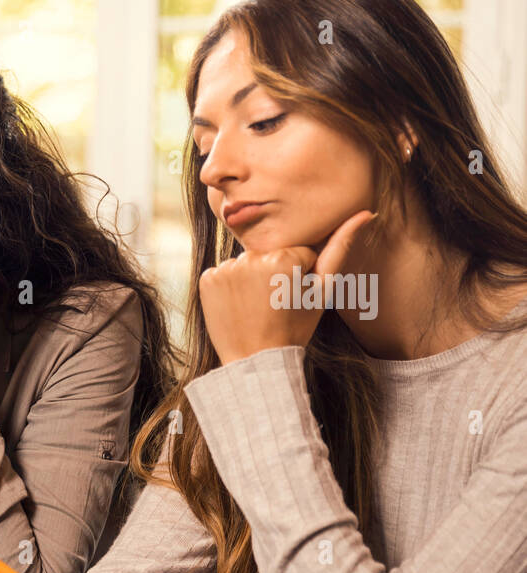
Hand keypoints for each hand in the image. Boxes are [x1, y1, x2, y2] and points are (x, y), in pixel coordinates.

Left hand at [199, 210, 376, 364]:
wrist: (255, 360)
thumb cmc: (294, 327)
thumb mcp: (323, 291)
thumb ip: (341, 248)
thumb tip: (366, 212)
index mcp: (283, 258)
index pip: (297, 254)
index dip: (299, 276)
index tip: (292, 298)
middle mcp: (252, 257)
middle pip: (270, 256)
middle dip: (274, 275)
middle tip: (273, 304)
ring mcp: (226, 268)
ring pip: (246, 264)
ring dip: (251, 279)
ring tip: (255, 306)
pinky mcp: (206, 280)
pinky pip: (223, 273)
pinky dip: (228, 287)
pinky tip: (236, 305)